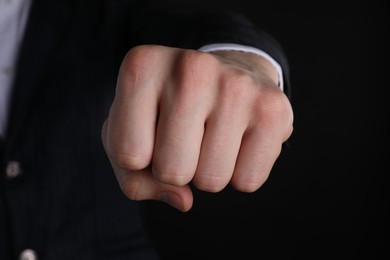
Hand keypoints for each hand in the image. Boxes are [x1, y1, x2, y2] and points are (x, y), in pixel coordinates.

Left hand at [101, 45, 292, 211]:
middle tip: (187, 138)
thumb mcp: (131, 134)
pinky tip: (239, 140)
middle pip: (172, 171)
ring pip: (211, 181)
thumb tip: (183, 199)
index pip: (129, 155)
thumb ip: (134, 177)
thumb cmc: (169, 111)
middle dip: (177, 169)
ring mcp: (236, 84)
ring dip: (208, 172)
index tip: (152, 132)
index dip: (139, 159)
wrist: (226, 77)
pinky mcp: (273, 107)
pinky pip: (247, 181)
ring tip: (213, 136)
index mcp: (142, 67)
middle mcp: (191, 67)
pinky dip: (240, 173)